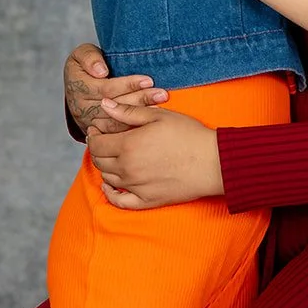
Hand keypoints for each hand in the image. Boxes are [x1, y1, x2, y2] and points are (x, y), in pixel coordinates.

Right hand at [63, 42, 167, 137]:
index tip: (148, 80)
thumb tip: (100, 71)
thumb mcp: (82, 54)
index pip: (105, 88)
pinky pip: (117, 133)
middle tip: (161, 94)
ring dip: (140, 113)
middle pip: (114, 105)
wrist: (76, 88)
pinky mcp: (99, 131)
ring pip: (116, 121)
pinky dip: (134, 126)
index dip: (127, 85)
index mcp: (77, 86)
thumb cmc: (86, 66)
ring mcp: (90, 121)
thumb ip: (89, 57)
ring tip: (159, 105)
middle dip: (140, 99)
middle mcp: (82, 106)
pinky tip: (150, 120)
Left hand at [89, 98, 223, 209]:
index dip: (94, 135)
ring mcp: (136, 187)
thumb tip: (104, 105)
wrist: (213, 162)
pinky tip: (111, 185)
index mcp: (128, 145)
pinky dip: (110, 194)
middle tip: (104, 141)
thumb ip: (128, 112)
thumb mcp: (159, 116)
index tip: (97, 129)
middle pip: (99, 161)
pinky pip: (119, 201)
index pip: (97, 143)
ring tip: (112, 157)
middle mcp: (127, 168)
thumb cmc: (189, 136)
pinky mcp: (147, 200)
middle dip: (97, 149)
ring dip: (105, 167)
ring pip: (107, 178)